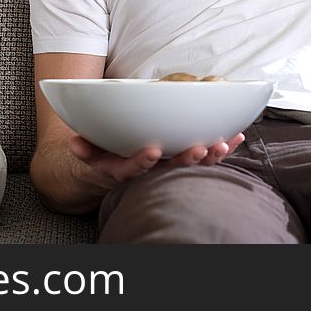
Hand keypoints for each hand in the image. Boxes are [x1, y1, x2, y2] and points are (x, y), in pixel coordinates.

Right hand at [68, 132, 245, 183]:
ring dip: (208, 157)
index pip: (133, 169)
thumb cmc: (102, 155)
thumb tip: (75, 143)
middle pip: (169, 171)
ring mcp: (167, 168)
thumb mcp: (88, 153)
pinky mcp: (181, 161)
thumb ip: (83, 148)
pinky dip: (220, 149)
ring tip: (222, 144)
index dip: (143, 162)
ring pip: (190, 167)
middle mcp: (150, 173)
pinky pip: (203, 158)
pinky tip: (236, 137)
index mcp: (125, 169)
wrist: (111, 169)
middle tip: (199, 149)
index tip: (153, 152)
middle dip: (186, 161)